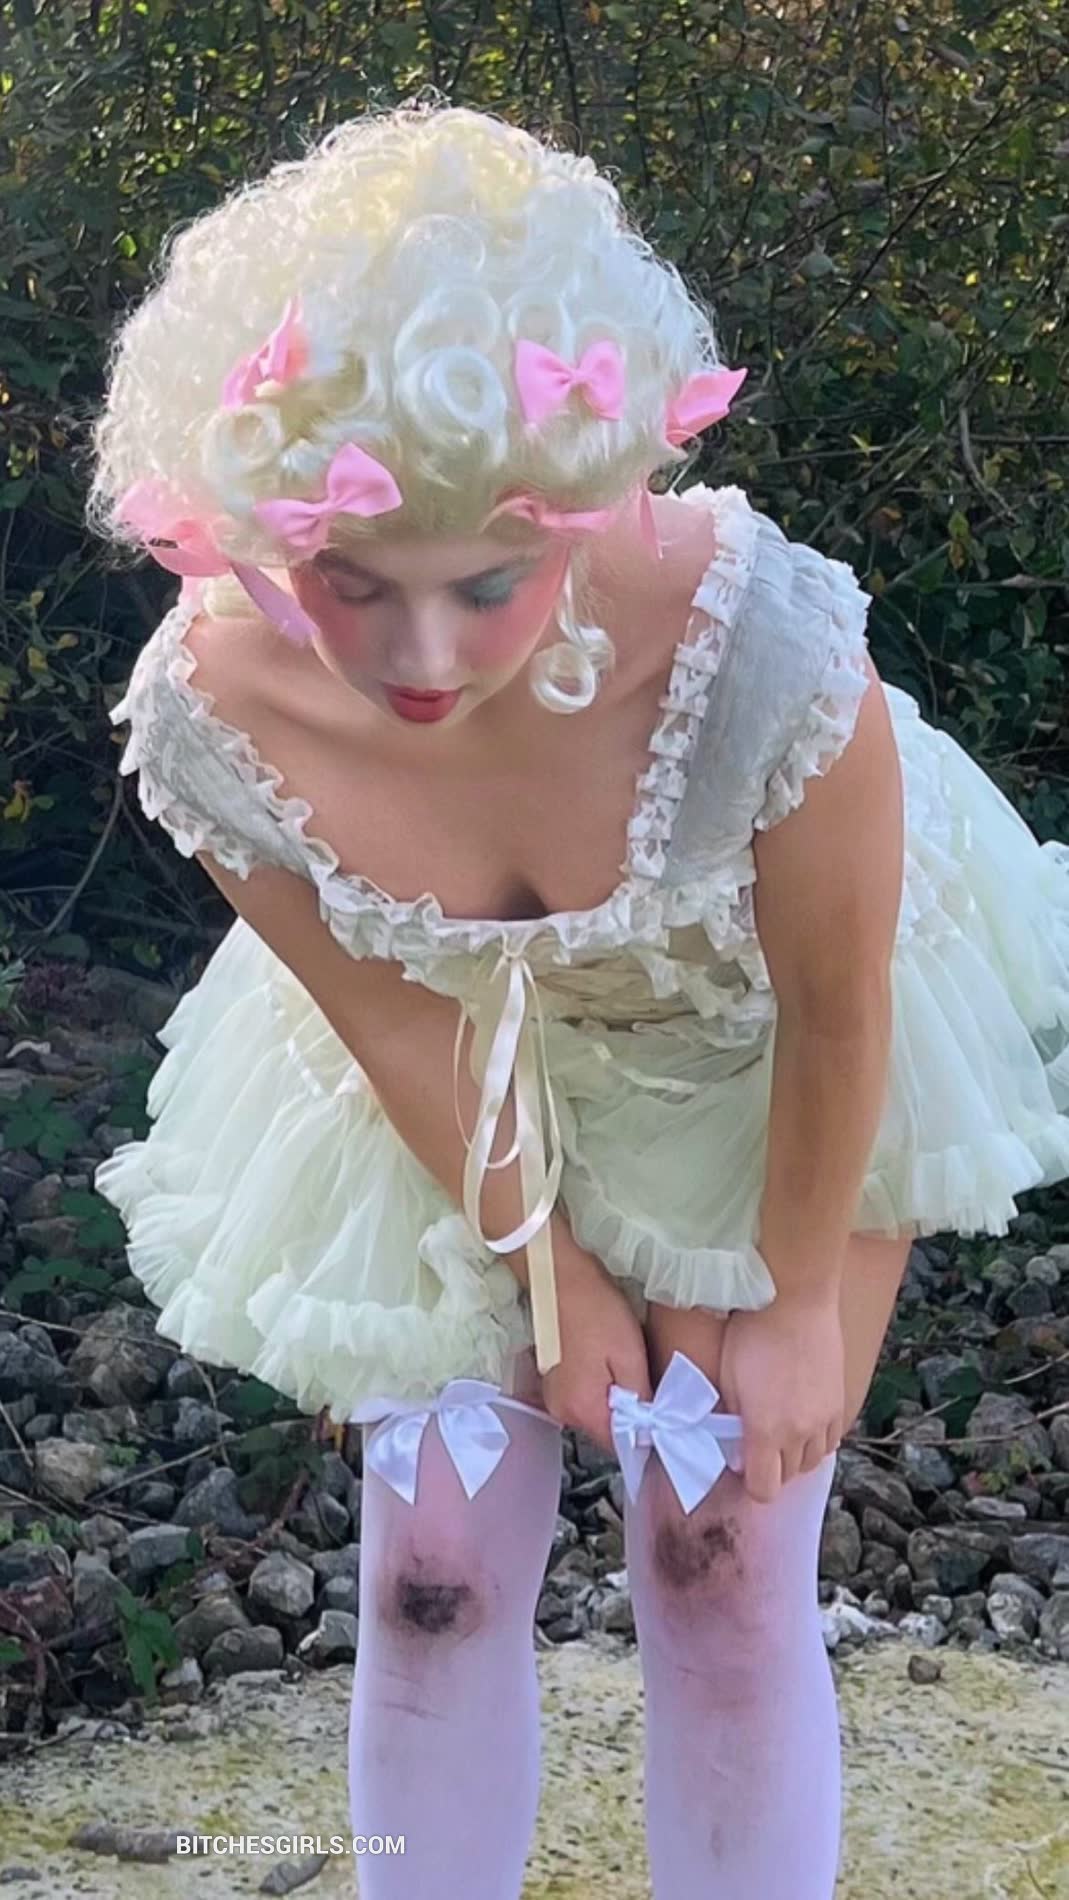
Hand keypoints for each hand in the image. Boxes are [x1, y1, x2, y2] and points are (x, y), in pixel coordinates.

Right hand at [540, 1250, 651, 1456]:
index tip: (663, 1419)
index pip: (621, 1447)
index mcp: (583, 1410)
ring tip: (628, 1370)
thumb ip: (640, 1399)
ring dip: (614, 1402)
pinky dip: (599, 1389)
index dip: (645, 1437)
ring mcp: (554, 1397)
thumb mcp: (630, 1355)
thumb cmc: (598, 1312)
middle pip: (606, 1432)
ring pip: (595, 1414)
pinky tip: (608, 1364)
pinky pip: (582, 1398)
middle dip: (630, 1418)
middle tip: (647, 1385)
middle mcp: (563, 1412)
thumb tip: (650, 1431)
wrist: (560, 1278)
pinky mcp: (552, 1381)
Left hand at [716, 1295, 844, 1503]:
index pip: (764, 1488)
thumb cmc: (751, 1333)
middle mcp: (799, 1433)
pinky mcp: (840, 1402)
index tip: (741, 1465)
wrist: (794, 1299)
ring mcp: (824, 1418)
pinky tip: (803, 1421)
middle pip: (788, 1476)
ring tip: (780, 1433)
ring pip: (812, 1461)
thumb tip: (735, 1447)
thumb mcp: (727, 1379)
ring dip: (795, 1456)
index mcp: (765, 1430)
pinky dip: (816, 1440)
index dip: (751, 1484)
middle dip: (770, 1469)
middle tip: (756, 1445)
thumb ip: (731, 1420)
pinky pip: (831, 1440)